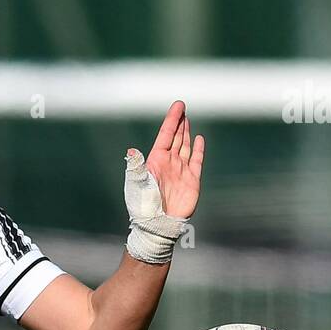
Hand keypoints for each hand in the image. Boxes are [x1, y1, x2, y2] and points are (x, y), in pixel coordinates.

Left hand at [135, 100, 203, 220]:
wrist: (158, 224)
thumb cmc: (143, 206)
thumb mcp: (137, 184)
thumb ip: (136, 166)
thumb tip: (131, 150)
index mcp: (155, 160)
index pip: (165, 134)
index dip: (172, 119)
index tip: (178, 105)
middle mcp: (168, 163)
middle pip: (175, 137)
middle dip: (179, 122)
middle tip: (183, 107)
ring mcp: (180, 170)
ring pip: (185, 146)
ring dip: (186, 133)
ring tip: (187, 119)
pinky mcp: (192, 180)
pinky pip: (196, 160)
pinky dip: (198, 149)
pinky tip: (199, 139)